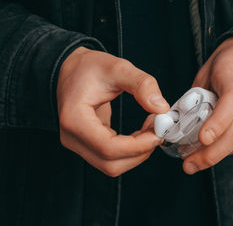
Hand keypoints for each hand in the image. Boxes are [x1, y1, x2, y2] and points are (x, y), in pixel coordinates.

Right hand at [57, 47, 169, 176]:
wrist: (71, 69)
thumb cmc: (88, 67)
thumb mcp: (118, 68)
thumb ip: (142, 84)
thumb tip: (161, 108)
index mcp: (74, 118)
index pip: (108, 147)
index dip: (138, 145)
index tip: (158, 130)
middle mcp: (72, 137)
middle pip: (111, 163)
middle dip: (141, 150)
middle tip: (158, 128)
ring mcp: (78, 144)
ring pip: (113, 165)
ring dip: (138, 152)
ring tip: (150, 127)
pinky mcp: (87, 145)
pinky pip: (112, 158)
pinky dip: (132, 150)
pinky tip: (142, 132)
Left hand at [183, 37, 232, 173]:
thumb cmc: (231, 59)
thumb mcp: (208, 69)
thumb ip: (196, 93)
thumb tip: (179, 117)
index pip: (231, 103)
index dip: (217, 123)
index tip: (202, 138)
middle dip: (212, 153)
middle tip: (189, 164)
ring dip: (216, 155)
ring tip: (194, 163)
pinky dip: (224, 149)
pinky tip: (209, 153)